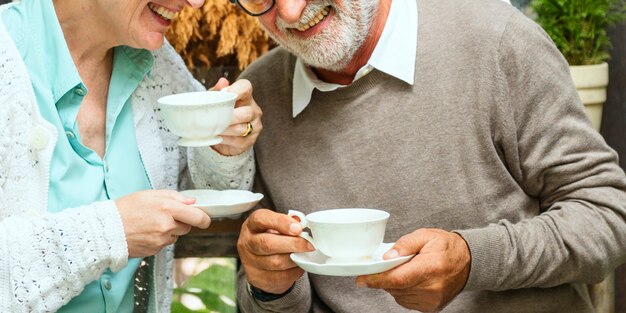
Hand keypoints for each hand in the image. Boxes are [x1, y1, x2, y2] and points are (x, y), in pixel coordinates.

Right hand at [115, 189, 210, 257]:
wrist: (106, 230)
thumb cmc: (125, 209)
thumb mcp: (148, 195)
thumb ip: (173, 196)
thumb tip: (191, 202)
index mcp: (167, 208)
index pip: (197, 216)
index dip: (204, 218)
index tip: (205, 218)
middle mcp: (166, 226)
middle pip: (187, 226)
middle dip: (181, 222)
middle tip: (165, 216)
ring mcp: (161, 240)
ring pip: (175, 235)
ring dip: (169, 231)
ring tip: (150, 224)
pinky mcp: (155, 250)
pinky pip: (164, 244)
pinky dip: (159, 239)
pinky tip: (146, 232)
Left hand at [210, 78, 262, 155]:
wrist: (222, 134)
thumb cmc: (220, 112)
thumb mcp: (215, 100)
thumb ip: (217, 91)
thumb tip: (222, 82)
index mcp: (246, 96)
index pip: (246, 88)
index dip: (236, 90)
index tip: (223, 94)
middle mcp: (254, 110)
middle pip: (246, 113)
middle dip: (229, 117)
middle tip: (215, 118)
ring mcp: (255, 126)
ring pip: (241, 129)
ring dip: (225, 130)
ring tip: (213, 129)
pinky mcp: (250, 141)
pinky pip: (238, 141)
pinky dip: (225, 140)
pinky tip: (217, 137)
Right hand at [237, 209, 313, 293]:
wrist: (260, 262)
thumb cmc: (272, 238)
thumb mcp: (276, 226)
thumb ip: (288, 222)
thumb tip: (301, 222)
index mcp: (252, 225)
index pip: (261, 219)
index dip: (281, 222)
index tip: (298, 228)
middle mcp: (247, 242)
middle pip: (267, 243)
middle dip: (292, 244)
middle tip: (309, 245)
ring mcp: (250, 262)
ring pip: (275, 262)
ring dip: (295, 259)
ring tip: (305, 254)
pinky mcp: (257, 278)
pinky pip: (280, 276)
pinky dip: (294, 271)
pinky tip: (299, 265)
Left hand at [355, 229, 470, 311]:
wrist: (468, 262)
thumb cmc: (446, 246)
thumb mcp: (426, 235)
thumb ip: (405, 244)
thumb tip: (387, 257)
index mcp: (431, 268)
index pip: (398, 279)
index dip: (377, 280)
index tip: (361, 279)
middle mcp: (432, 288)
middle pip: (395, 287)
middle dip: (385, 277)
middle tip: (386, 264)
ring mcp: (432, 300)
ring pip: (398, 295)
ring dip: (394, 283)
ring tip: (405, 269)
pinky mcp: (431, 307)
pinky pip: (406, 300)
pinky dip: (402, 290)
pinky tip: (410, 279)